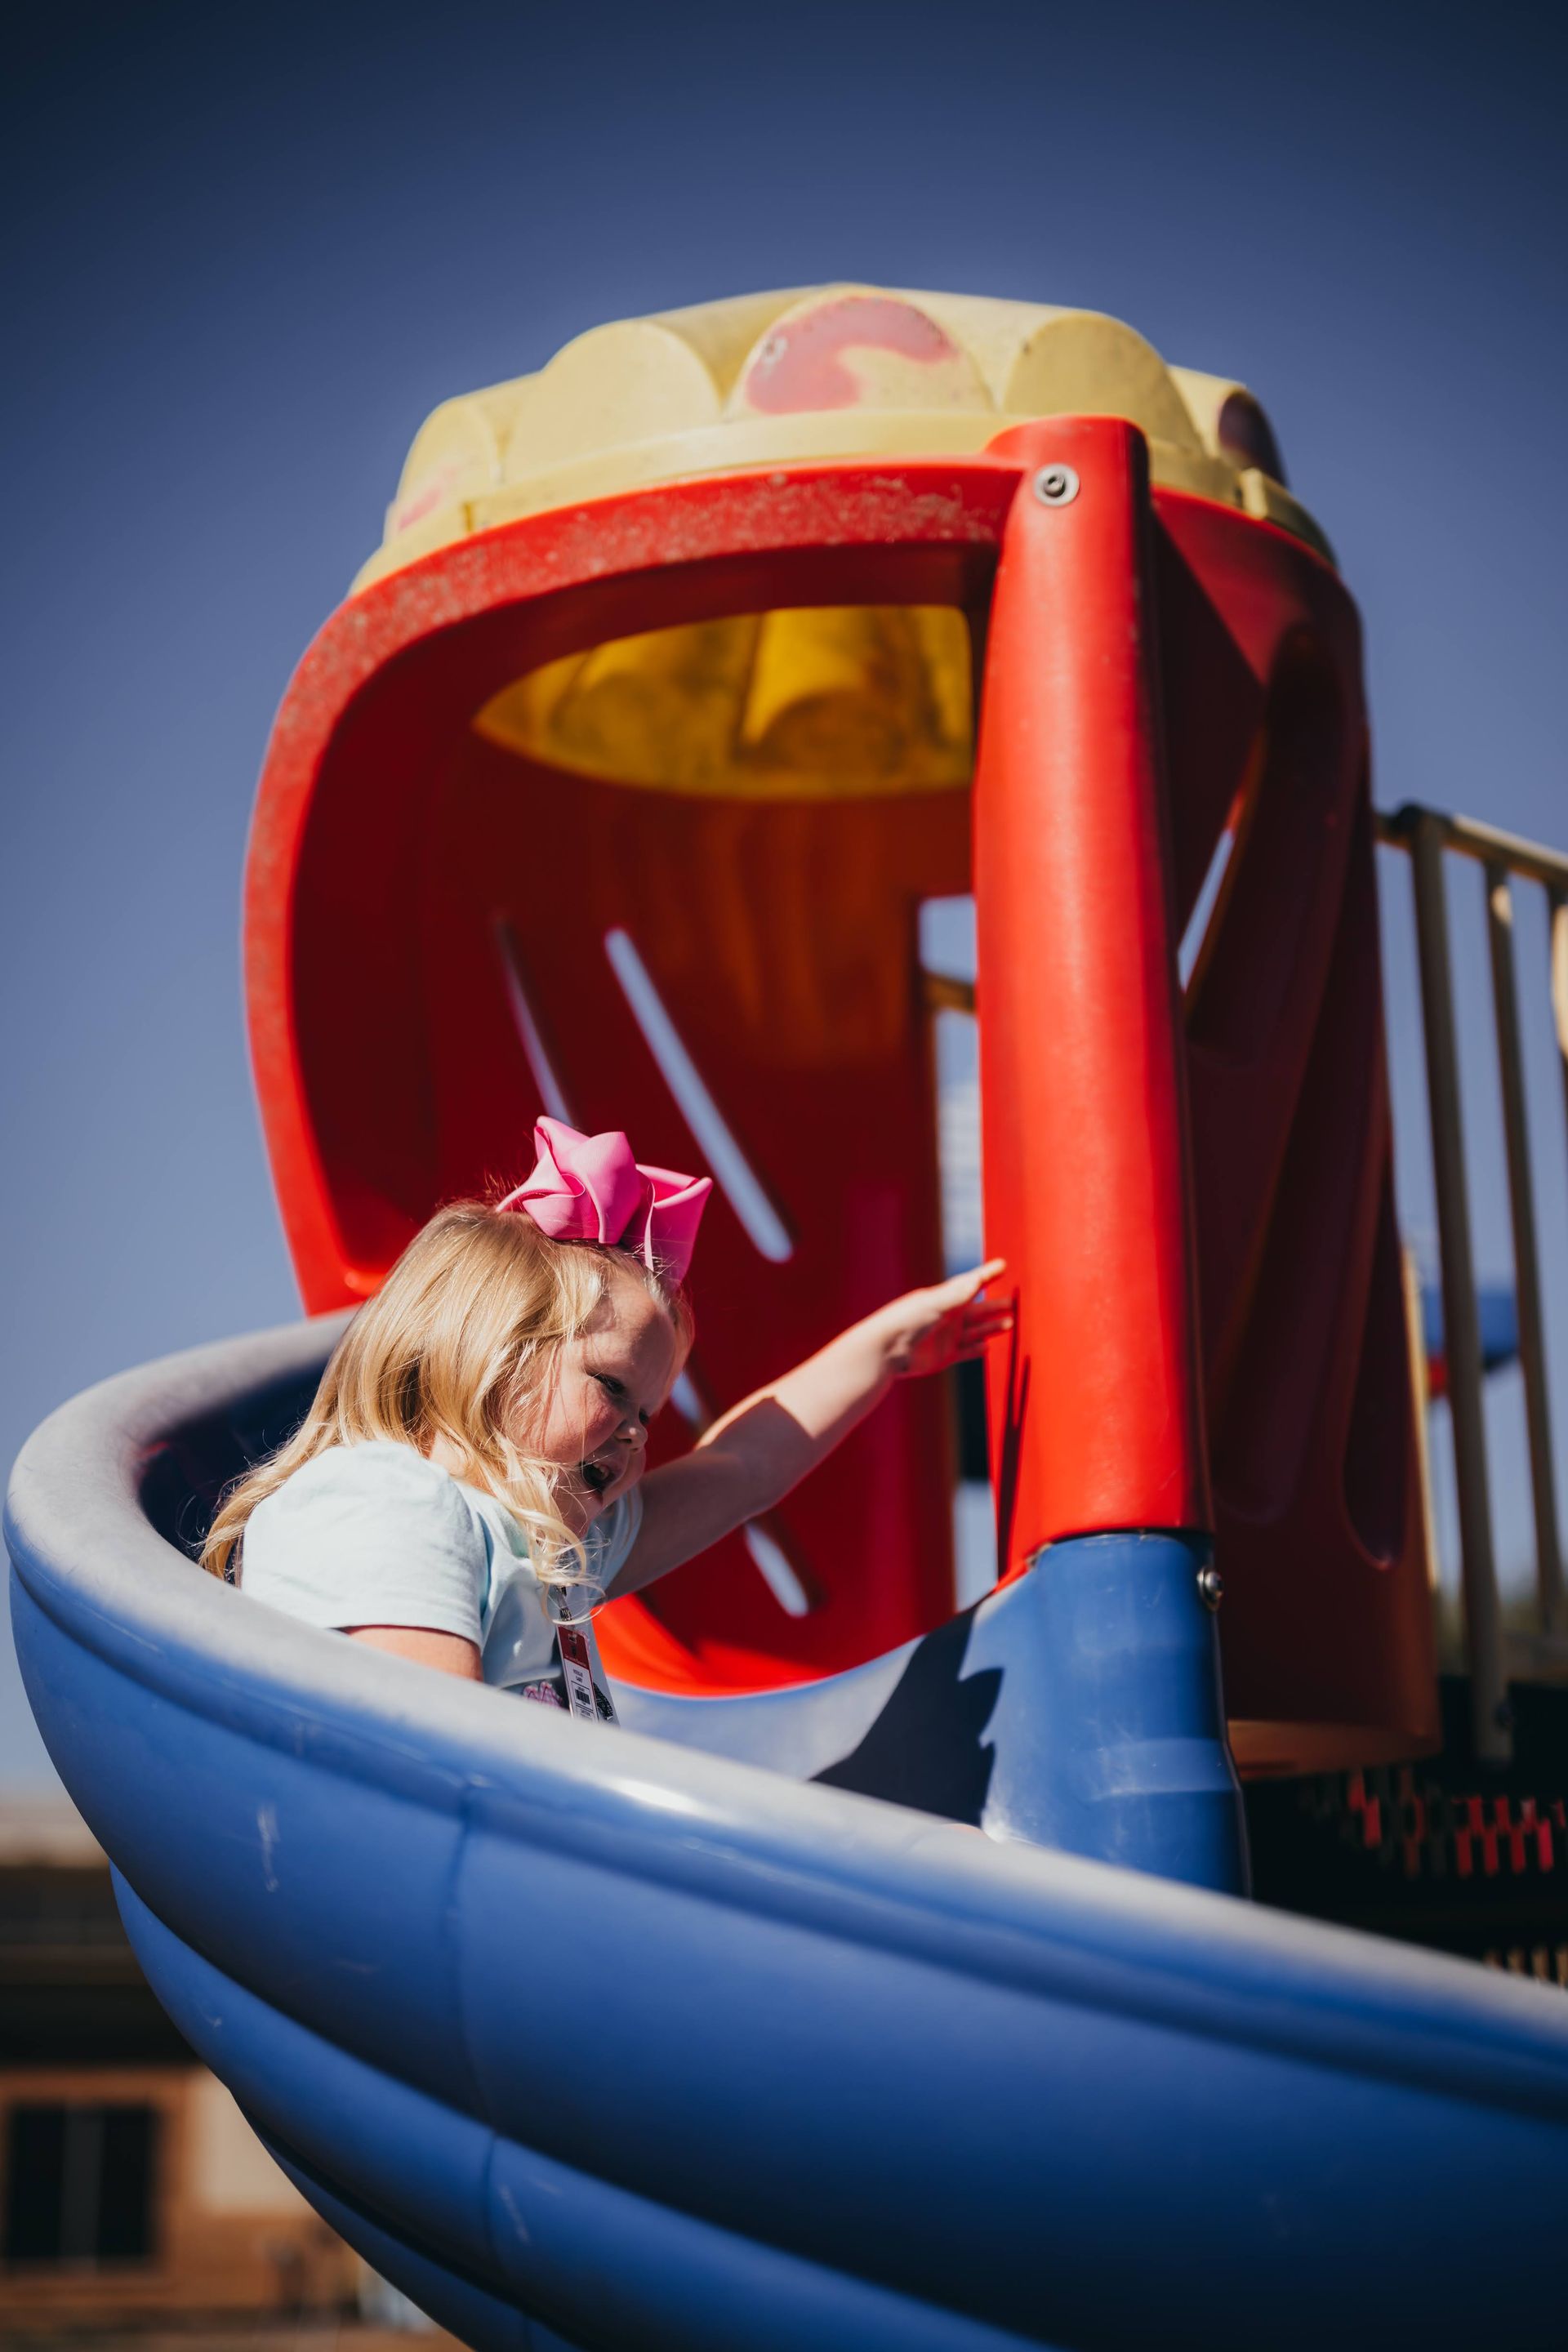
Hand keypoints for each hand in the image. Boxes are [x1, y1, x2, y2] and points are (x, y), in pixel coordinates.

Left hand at [878, 1260, 1011, 1379]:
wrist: (886, 1351)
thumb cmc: (906, 1320)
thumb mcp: (933, 1304)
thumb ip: (957, 1295)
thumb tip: (977, 1280)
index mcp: (945, 1299)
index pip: (971, 1284)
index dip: (987, 1275)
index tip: (1003, 1265)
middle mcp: (947, 1317)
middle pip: (978, 1309)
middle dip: (995, 1305)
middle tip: (1015, 1301)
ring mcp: (947, 1336)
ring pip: (976, 1330)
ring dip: (992, 1327)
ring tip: (1010, 1322)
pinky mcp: (945, 1355)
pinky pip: (966, 1351)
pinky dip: (977, 1349)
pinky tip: (988, 1346)